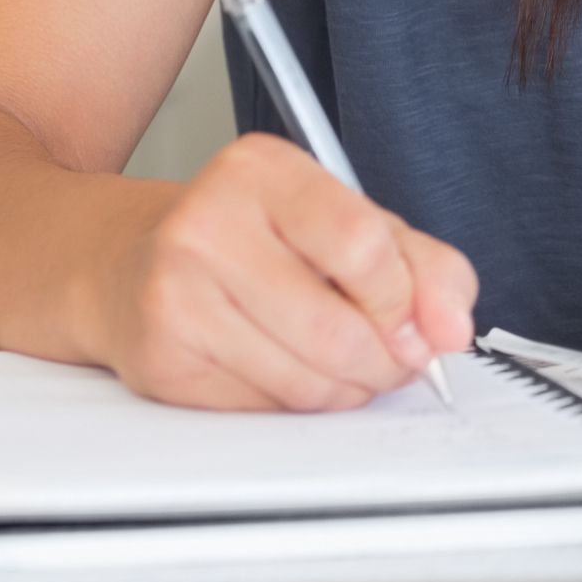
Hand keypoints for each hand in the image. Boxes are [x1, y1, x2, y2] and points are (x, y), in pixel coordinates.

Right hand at [101, 133, 476, 410]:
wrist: (129, 266)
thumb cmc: (253, 241)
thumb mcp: (346, 222)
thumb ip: (421, 265)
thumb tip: (451, 327)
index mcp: (262, 171)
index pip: (360, 243)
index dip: (405, 301)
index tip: (420, 324)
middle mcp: (207, 224)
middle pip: (337, 329)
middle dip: (386, 362)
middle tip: (393, 359)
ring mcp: (175, 295)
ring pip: (306, 382)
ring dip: (347, 391)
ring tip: (344, 365)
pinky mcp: (162, 361)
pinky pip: (266, 410)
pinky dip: (298, 406)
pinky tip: (288, 371)